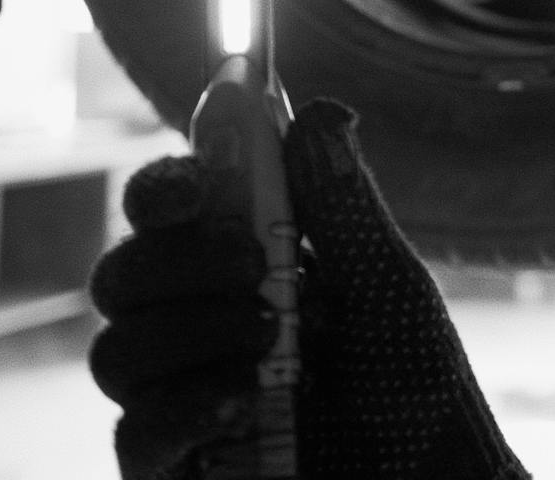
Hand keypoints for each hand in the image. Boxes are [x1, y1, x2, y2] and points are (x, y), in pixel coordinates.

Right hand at [89, 100, 528, 479]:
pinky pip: (134, 435)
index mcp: (242, 267)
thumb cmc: (416, 382)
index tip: (193, 183)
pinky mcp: (176, 465)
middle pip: (122, 274)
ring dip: (194, 333)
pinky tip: (240, 404)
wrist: (436, 476)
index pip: (170, 212)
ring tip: (271, 343)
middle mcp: (198, 326)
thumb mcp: (388, 286)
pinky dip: (183, 409)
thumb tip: (321, 112)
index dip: (164, 186)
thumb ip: (343, 207)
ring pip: (117, 350)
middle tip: (255, 267)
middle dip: (181, 261)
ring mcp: (180, 397)